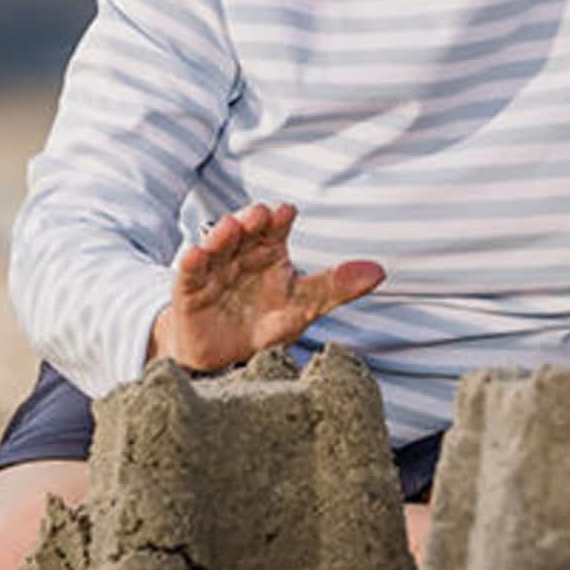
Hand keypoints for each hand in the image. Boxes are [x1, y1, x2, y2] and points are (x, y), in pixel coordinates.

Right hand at [151, 202, 383, 371]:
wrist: (227, 358)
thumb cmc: (268, 322)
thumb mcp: (305, 306)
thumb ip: (337, 287)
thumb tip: (380, 271)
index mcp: (271, 253)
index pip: (276, 229)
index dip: (279, 219)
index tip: (286, 211)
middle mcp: (242, 255)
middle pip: (245, 231)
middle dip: (251, 221)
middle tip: (259, 213)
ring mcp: (214, 271)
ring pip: (217, 247)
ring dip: (221, 236)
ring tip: (229, 227)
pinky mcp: (190, 292)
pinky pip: (189, 275)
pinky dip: (191, 263)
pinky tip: (193, 255)